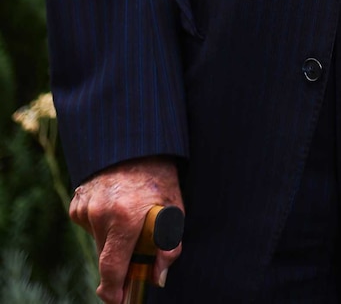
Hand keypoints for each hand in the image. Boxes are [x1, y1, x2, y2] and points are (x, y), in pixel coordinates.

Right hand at [70, 157, 183, 302]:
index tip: (118, 299)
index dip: (114, 290)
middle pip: (106, 257)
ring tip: (129, 214)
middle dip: (120, 261)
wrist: (136, 142)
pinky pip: (88, 225)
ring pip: (98, 241)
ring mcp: (86, 207)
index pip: (112, 269)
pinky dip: (101, 223)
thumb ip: (170, 245)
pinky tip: (115, 204)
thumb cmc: (160, 175)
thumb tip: (158, 278)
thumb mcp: (174, 207)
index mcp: (125, 218)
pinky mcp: (77, 202)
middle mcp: (101, 214)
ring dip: (112, 238)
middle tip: (137, 246)